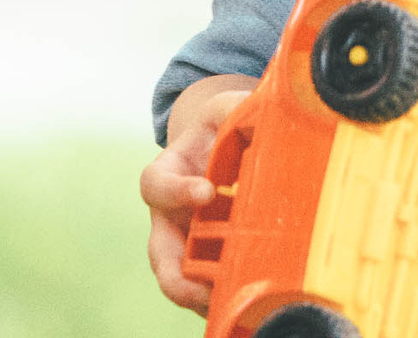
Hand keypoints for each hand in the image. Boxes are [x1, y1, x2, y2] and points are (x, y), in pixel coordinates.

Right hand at [141, 73, 258, 312]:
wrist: (228, 149)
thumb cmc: (222, 127)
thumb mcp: (225, 109)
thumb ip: (236, 108)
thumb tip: (261, 110)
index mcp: (168, 173)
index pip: (156, 185)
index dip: (175, 191)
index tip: (205, 191)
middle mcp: (171, 215)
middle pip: (159, 254)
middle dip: (176, 276)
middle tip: (201, 287)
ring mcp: (189, 242)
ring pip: (181, 280)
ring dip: (201, 297)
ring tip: (227, 306)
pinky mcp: (211, 259)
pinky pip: (210, 286)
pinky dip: (224, 298)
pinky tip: (251, 308)